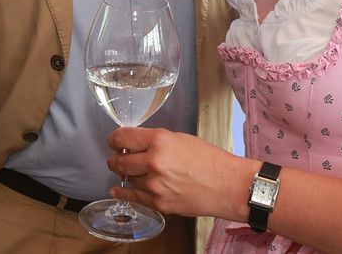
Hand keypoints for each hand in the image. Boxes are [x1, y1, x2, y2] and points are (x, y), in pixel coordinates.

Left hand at [106, 126, 254, 221]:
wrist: (227, 185)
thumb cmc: (210, 160)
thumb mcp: (181, 138)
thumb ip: (156, 141)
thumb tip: (137, 144)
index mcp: (159, 141)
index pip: (123, 137)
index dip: (115, 139)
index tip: (114, 141)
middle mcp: (154, 162)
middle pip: (120, 160)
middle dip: (115, 158)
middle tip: (116, 157)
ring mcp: (155, 185)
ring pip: (128, 179)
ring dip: (127, 175)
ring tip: (131, 171)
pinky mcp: (159, 203)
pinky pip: (134, 197)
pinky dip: (124, 193)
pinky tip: (118, 190)